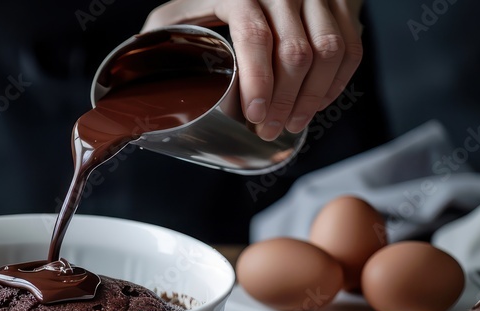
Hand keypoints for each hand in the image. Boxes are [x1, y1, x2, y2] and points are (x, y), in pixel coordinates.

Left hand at [143, 0, 363, 140]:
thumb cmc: (210, 2)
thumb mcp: (178, 14)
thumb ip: (160, 38)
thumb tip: (130, 86)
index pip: (255, 33)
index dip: (258, 80)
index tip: (253, 115)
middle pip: (295, 52)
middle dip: (283, 102)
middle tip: (266, 130)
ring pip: (329, 53)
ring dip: (311, 98)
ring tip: (291, 124)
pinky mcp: (342, 5)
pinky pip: (350, 49)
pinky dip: (335, 84)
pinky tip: (315, 104)